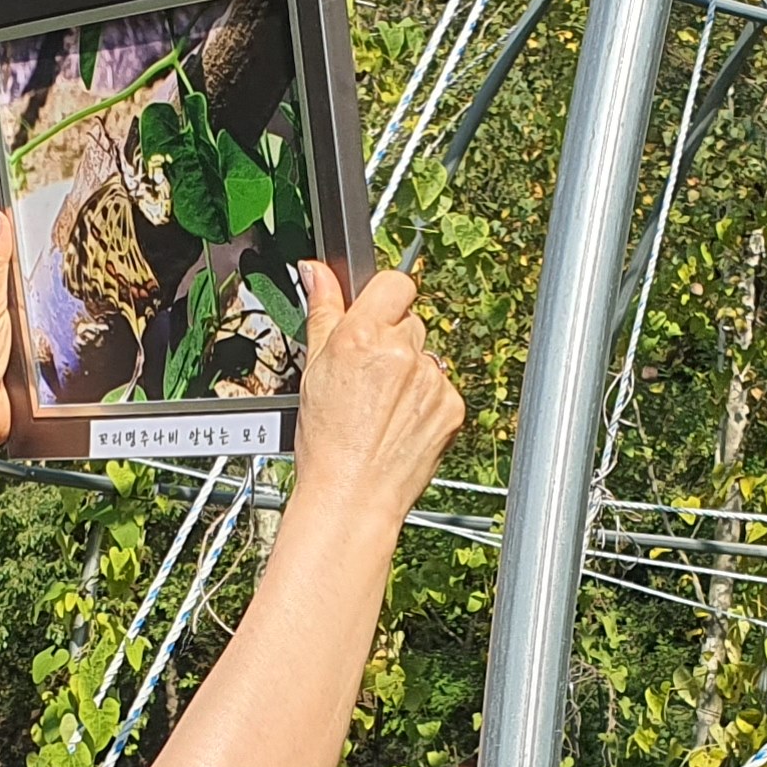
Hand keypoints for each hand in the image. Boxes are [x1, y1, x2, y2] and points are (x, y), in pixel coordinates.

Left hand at [0, 209, 16, 454]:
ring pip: (24, 302)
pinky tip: (42, 335)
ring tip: (40, 311)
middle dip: (28, 278)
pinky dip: (39, 331)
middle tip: (40, 281)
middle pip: (11, 274)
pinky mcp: (6, 349)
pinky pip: (30, 329)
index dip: (12, 239)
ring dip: (35, 308)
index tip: (35, 232)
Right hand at [290, 260, 463, 525]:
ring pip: (427, 357)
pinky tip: (400, 423)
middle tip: (370, 378)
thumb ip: (323, 312)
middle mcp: (402, 352)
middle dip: (394, 341)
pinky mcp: (452, 406)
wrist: (352, 496)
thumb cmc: (327, 441)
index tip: (375, 318)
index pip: (394, 284)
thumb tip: (317, 271)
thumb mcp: (314, 369)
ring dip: (411, 373)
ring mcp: (432, 379)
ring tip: (382, 408)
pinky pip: (442, 388)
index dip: (384, 300)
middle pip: (411, 321)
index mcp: (363, 335)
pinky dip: (426, 402)